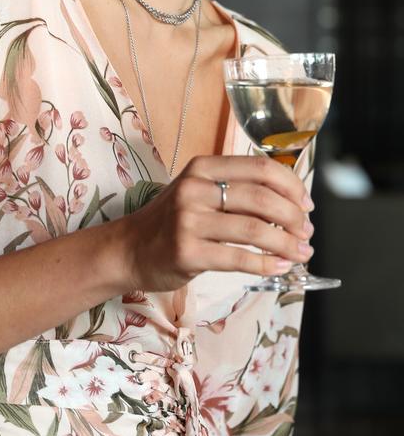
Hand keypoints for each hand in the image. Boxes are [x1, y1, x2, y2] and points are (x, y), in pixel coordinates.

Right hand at [124, 155, 314, 291]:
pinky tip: (279, 268)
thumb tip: (291, 204)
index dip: (291, 185)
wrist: (129, 249)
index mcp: (203, 168)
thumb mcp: (199, 193)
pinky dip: (266, 264)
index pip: (260, 167)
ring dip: (286, 244)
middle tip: (307, 233)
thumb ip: (236, 191)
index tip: (306, 204)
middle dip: (294, 218)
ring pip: (254, 229)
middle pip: (261, 198)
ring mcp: (188, 220)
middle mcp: (195, 188)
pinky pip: (238, 258)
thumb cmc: (171, 221)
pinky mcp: (187, 252)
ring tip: (301, 253)